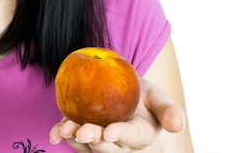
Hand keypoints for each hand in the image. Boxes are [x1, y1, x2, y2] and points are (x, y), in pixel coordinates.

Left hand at [48, 78, 185, 151]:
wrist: (124, 88)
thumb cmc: (144, 95)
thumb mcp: (159, 99)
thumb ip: (169, 112)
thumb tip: (179, 126)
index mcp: (139, 135)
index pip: (130, 137)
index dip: (120, 135)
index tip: (110, 131)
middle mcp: (118, 143)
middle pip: (106, 146)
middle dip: (94, 140)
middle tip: (84, 132)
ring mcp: (98, 138)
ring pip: (86, 145)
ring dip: (75, 139)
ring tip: (64, 131)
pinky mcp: (82, 129)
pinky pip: (71, 136)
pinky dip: (61, 135)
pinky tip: (54, 134)